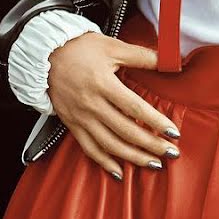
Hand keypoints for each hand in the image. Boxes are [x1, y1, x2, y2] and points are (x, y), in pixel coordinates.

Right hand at [46, 32, 181, 180]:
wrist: (45, 55)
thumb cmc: (81, 48)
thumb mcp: (113, 46)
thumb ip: (142, 56)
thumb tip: (170, 59)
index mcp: (103, 84)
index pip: (135, 109)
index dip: (156, 122)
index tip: (173, 133)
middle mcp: (91, 105)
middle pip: (125, 131)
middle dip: (150, 145)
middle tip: (171, 153)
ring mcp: (80, 118)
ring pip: (109, 145)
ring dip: (132, 157)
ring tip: (153, 164)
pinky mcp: (71, 125)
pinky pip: (88, 149)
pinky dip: (104, 163)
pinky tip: (119, 172)